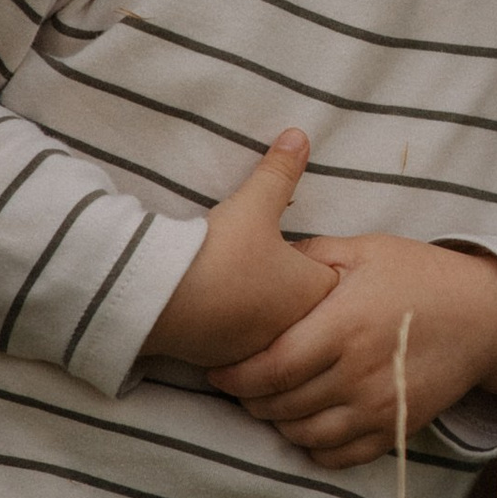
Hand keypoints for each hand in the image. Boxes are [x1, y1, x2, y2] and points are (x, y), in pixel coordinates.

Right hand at [144, 129, 337, 368]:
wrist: (163, 295)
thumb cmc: (219, 250)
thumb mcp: (254, 203)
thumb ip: (279, 171)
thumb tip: (299, 134)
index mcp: (312, 293)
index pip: (333, 279)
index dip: (316, 261)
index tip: (296, 249)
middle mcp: (294, 329)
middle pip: (308, 309)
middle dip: (293, 290)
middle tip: (269, 266)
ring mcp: (261, 350)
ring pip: (276, 331)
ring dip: (265, 312)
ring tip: (241, 286)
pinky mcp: (229, 362)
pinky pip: (245, 347)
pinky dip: (236, 330)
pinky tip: (217, 309)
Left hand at [211, 238, 496, 468]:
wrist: (484, 316)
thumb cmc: (420, 276)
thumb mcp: (366, 251)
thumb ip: (312, 256)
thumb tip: (262, 256)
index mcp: (346, 326)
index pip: (273, 368)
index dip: (236, 377)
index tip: (217, 371)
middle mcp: (361, 374)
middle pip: (283, 406)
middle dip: (250, 401)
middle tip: (237, 386)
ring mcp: (381, 408)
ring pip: (305, 436)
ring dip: (278, 424)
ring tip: (268, 403)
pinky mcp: (397, 429)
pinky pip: (340, 456)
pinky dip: (313, 448)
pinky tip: (305, 424)